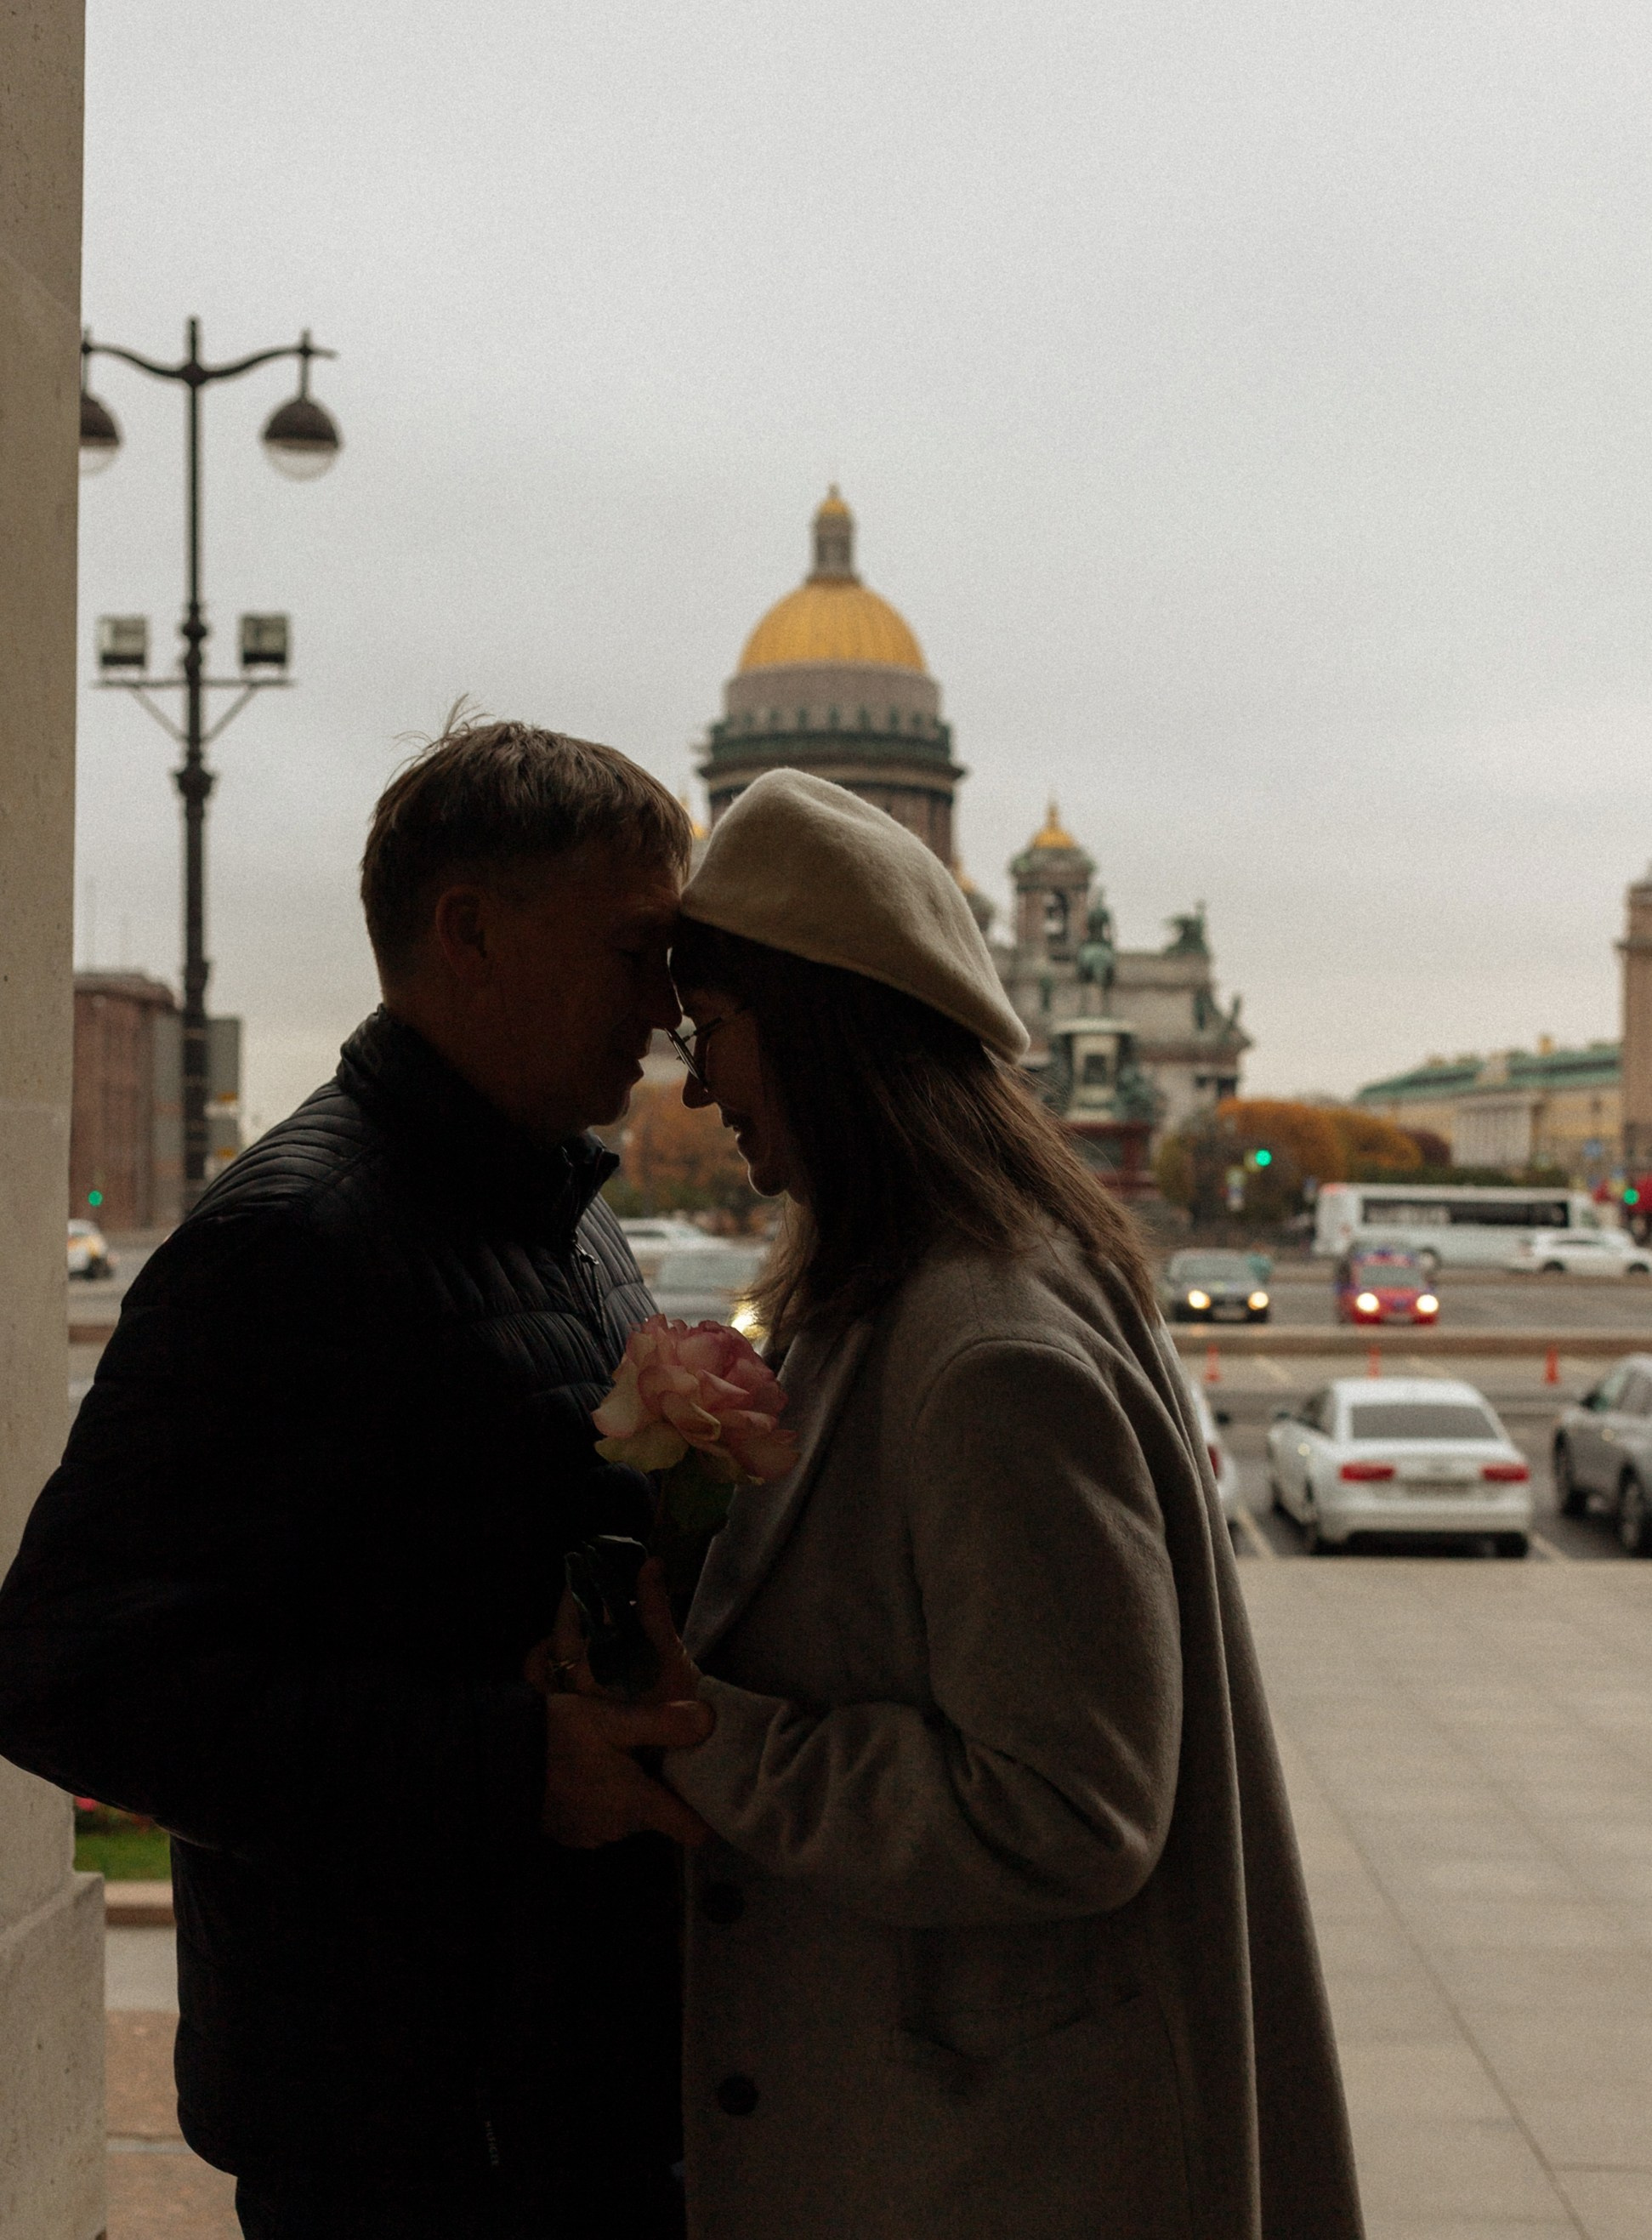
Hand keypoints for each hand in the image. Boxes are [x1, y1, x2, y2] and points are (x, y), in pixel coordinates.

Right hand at [524, 1558, 712, 1847]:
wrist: (494, 1758)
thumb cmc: (557, 1736)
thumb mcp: (612, 1718)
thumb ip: (663, 1723)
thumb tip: (711, 1720)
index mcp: (635, 1805)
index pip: (690, 1830)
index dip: (706, 1812)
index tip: (713, 1788)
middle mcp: (617, 1829)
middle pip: (658, 1815)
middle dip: (661, 1787)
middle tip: (658, 1750)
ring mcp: (590, 1835)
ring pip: (629, 1814)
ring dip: (629, 1791)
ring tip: (622, 1753)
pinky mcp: (568, 1833)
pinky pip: (601, 1817)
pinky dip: (602, 1798)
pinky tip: (590, 1769)